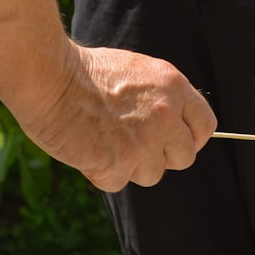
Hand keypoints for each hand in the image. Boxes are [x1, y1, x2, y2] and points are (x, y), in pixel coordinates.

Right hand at [18, 41, 216, 191]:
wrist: (48, 76)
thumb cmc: (84, 72)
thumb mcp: (137, 71)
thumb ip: (161, 99)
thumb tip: (174, 127)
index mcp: (173, 87)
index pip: (205, 126)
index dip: (190, 138)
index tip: (172, 141)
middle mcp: (165, 116)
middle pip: (184, 158)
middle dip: (161, 156)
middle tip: (133, 145)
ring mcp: (143, 142)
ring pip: (151, 174)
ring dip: (130, 166)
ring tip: (104, 141)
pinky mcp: (118, 163)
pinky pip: (118, 182)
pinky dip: (101, 172)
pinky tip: (87, 148)